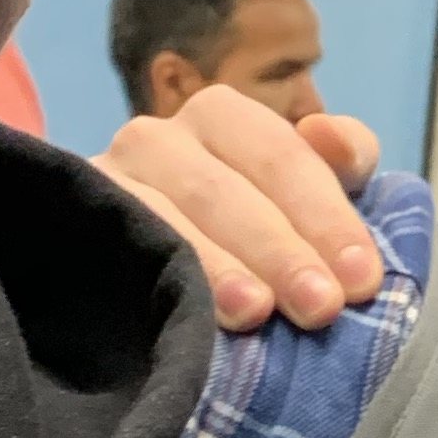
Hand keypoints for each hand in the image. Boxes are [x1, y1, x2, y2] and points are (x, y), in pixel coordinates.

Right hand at [97, 86, 387, 331]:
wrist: (140, 270)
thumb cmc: (251, 230)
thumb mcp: (303, 192)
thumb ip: (341, 159)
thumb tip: (329, 134)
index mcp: (221, 116)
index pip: (282, 156)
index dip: (327, 216)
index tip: (362, 277)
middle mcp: (157, 138)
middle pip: (223, 190)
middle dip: (279, 250)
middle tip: (321, 307)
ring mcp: (107, 182)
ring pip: (166, 220)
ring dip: (216, 268)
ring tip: (255, 313)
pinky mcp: (75, 229)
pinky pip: (116, 254)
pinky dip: (153, 284)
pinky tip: (185, 321)